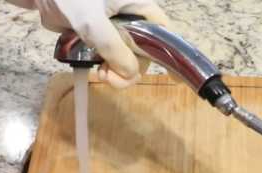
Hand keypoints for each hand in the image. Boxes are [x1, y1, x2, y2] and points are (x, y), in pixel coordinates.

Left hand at [7, 0, 169, 87]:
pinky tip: (96, 70)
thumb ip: (113, 48)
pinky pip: (110, 58)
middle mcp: (131, 18)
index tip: (168, 76)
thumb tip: (131, 74)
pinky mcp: (99, 38)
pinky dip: (105, 68)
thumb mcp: (92, 23)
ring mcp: (115, 29)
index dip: (166, 51)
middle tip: (110, 76)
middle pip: (144, 51)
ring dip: (117, 72)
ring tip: (100, 73)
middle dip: (130, 68)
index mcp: (137, 6)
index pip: (162, 30)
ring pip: (127, 58)